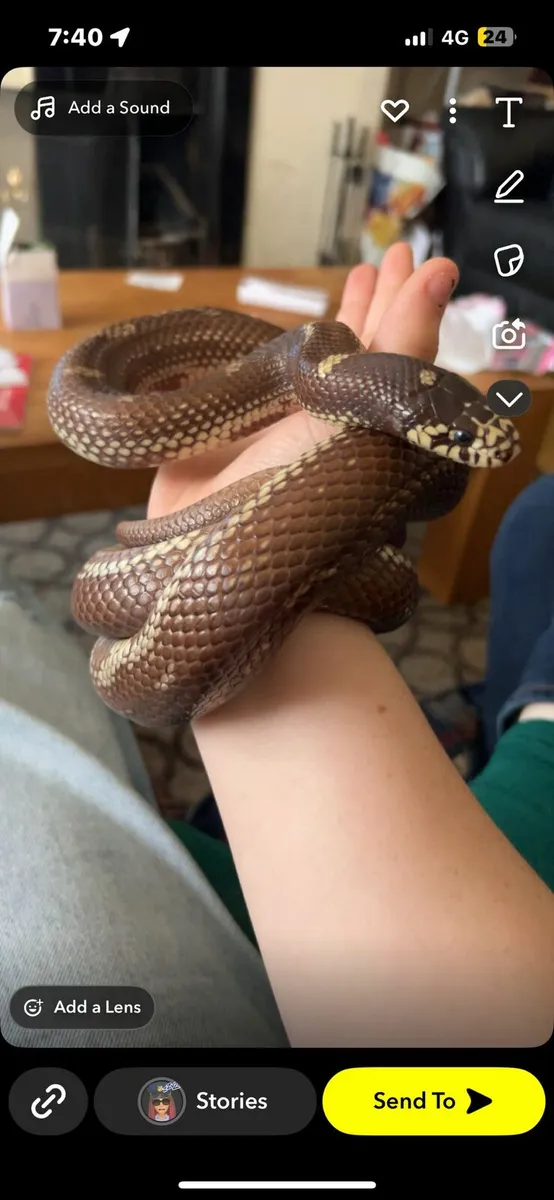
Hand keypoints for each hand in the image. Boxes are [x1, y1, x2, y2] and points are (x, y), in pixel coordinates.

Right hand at [147, 243, 457, 520]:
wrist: (236, 567)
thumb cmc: (315, 493)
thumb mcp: (368, 417)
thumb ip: (402, 349)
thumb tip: (444, 273)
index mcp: (365, 415)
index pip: (391, 342)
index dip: (403, 298)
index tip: (413, 254)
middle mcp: (324, 421)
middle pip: (353, 350)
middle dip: (370, 304)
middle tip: (384, 258)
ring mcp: (272, 433)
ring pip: (301, 368)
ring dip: (320, 327)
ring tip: (342, 283)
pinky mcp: (218, 446)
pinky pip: (234, 395)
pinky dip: (242, 365)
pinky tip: (250, 345)